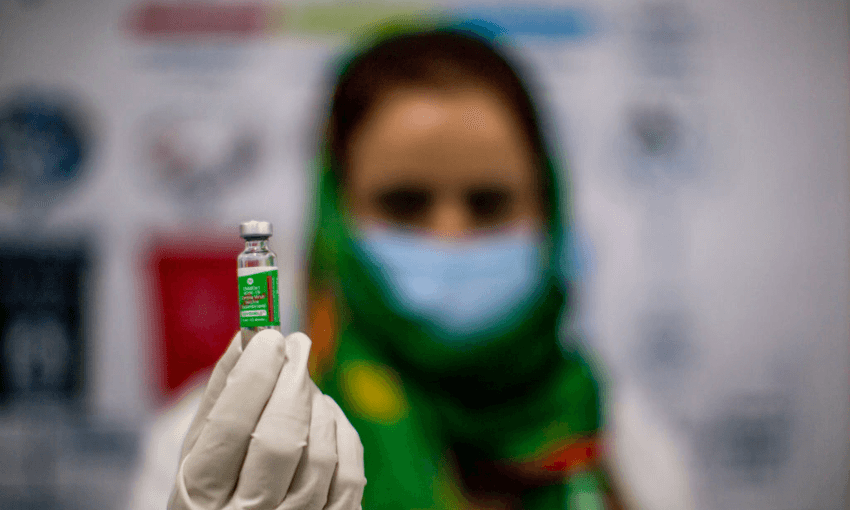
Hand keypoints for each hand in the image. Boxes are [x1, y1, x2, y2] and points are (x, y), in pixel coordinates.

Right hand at [168, 330, 365, 509]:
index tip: (268, 337)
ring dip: (316, 405)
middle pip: (280, 439)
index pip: (231, 426)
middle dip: (292, 381)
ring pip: (320, 454)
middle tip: (296, 344)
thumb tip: (246, 338)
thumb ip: (220, 398)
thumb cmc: (216, 491)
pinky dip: (340, 433)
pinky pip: (350, 473)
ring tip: (302, 385)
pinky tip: (325, 416)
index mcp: (201, 499)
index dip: (254, 375)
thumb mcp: (197, 454)